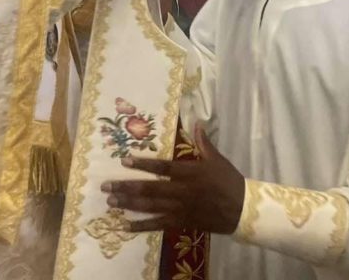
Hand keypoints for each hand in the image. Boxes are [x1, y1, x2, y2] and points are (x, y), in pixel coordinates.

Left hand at [101, 126, 244, 234]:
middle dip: (127, 186)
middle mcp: (181, 191)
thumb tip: (196, 123)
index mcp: (189, 173)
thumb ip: (203, 142)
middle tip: (106, 186)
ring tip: (111, 201)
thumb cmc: (228, 181)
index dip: (143, 164)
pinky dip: (141, 226)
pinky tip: (125, 225)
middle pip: (150, 189)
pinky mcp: (181, 222)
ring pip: (150, 206)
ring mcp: (180, 208)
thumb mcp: (217, 159)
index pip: (162, 167)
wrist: (241, 209)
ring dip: (129, 203)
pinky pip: (158, 225)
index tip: (124, 161)